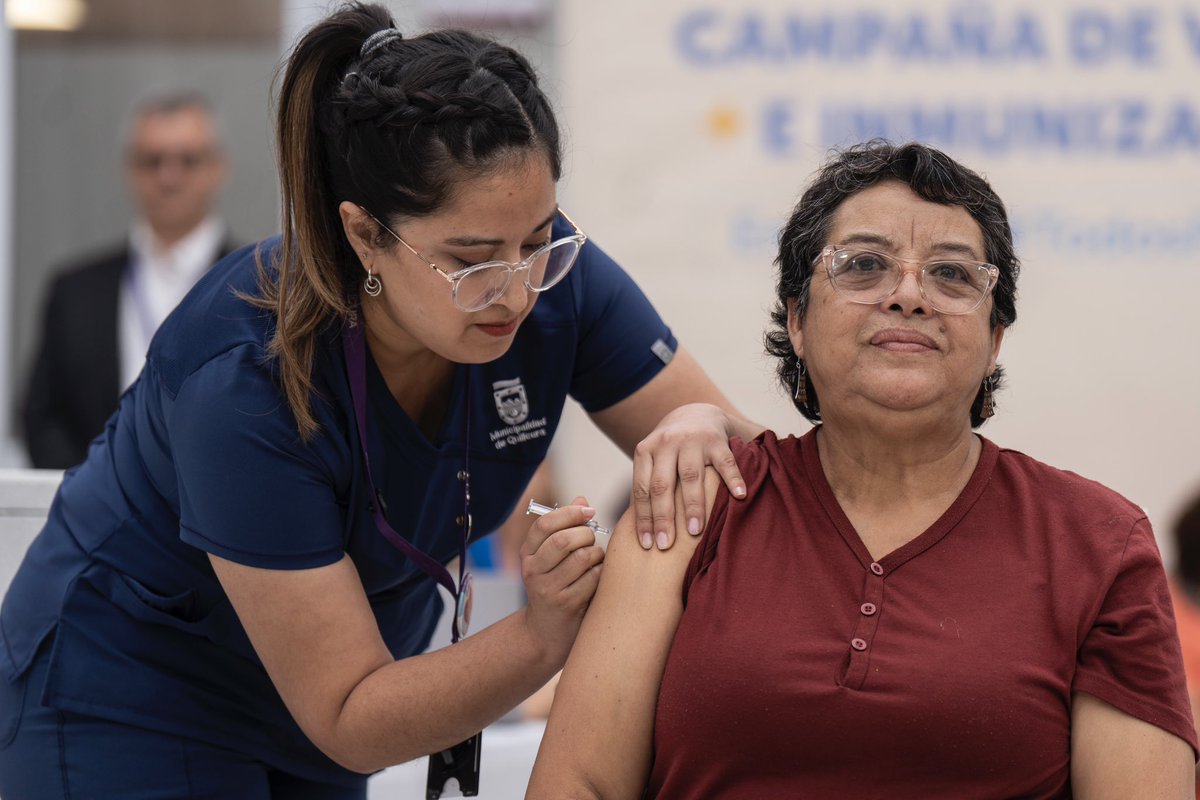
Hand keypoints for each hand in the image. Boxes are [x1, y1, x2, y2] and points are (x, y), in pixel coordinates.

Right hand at [519, 497, 604, 664]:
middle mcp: (533, 570)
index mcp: (527, 553)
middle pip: (564, 539)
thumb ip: (566, 527)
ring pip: (583, 557)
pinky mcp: (566, 605)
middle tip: (592, 541)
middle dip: (586, 535)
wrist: (547, 632)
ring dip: (597, 555)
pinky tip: (597, 578)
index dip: (570, 512)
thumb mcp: (552, 558)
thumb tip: (582, 500)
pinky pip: (593, 578)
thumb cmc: (556, 586)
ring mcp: (548, 589)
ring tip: (595, 561)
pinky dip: (601, 573)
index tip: (589, 511)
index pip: (545, 524)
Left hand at [631, 403, 745, 550]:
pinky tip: (740, 496)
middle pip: (662, 485)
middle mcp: (666, 444)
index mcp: (646, 451)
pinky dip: (733, 479)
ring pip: (691, 476)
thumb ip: (648, 487)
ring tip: (695, 531)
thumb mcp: (654, 461)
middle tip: (666, 545)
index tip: (647, 545)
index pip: (642, 490)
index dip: (643, 519)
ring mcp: (692, 440)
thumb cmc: (671, 451)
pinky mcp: (717, 440)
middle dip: (664, 517)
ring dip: (693, 506)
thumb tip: (641, 534)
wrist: (697, 414)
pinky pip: (725, 462)